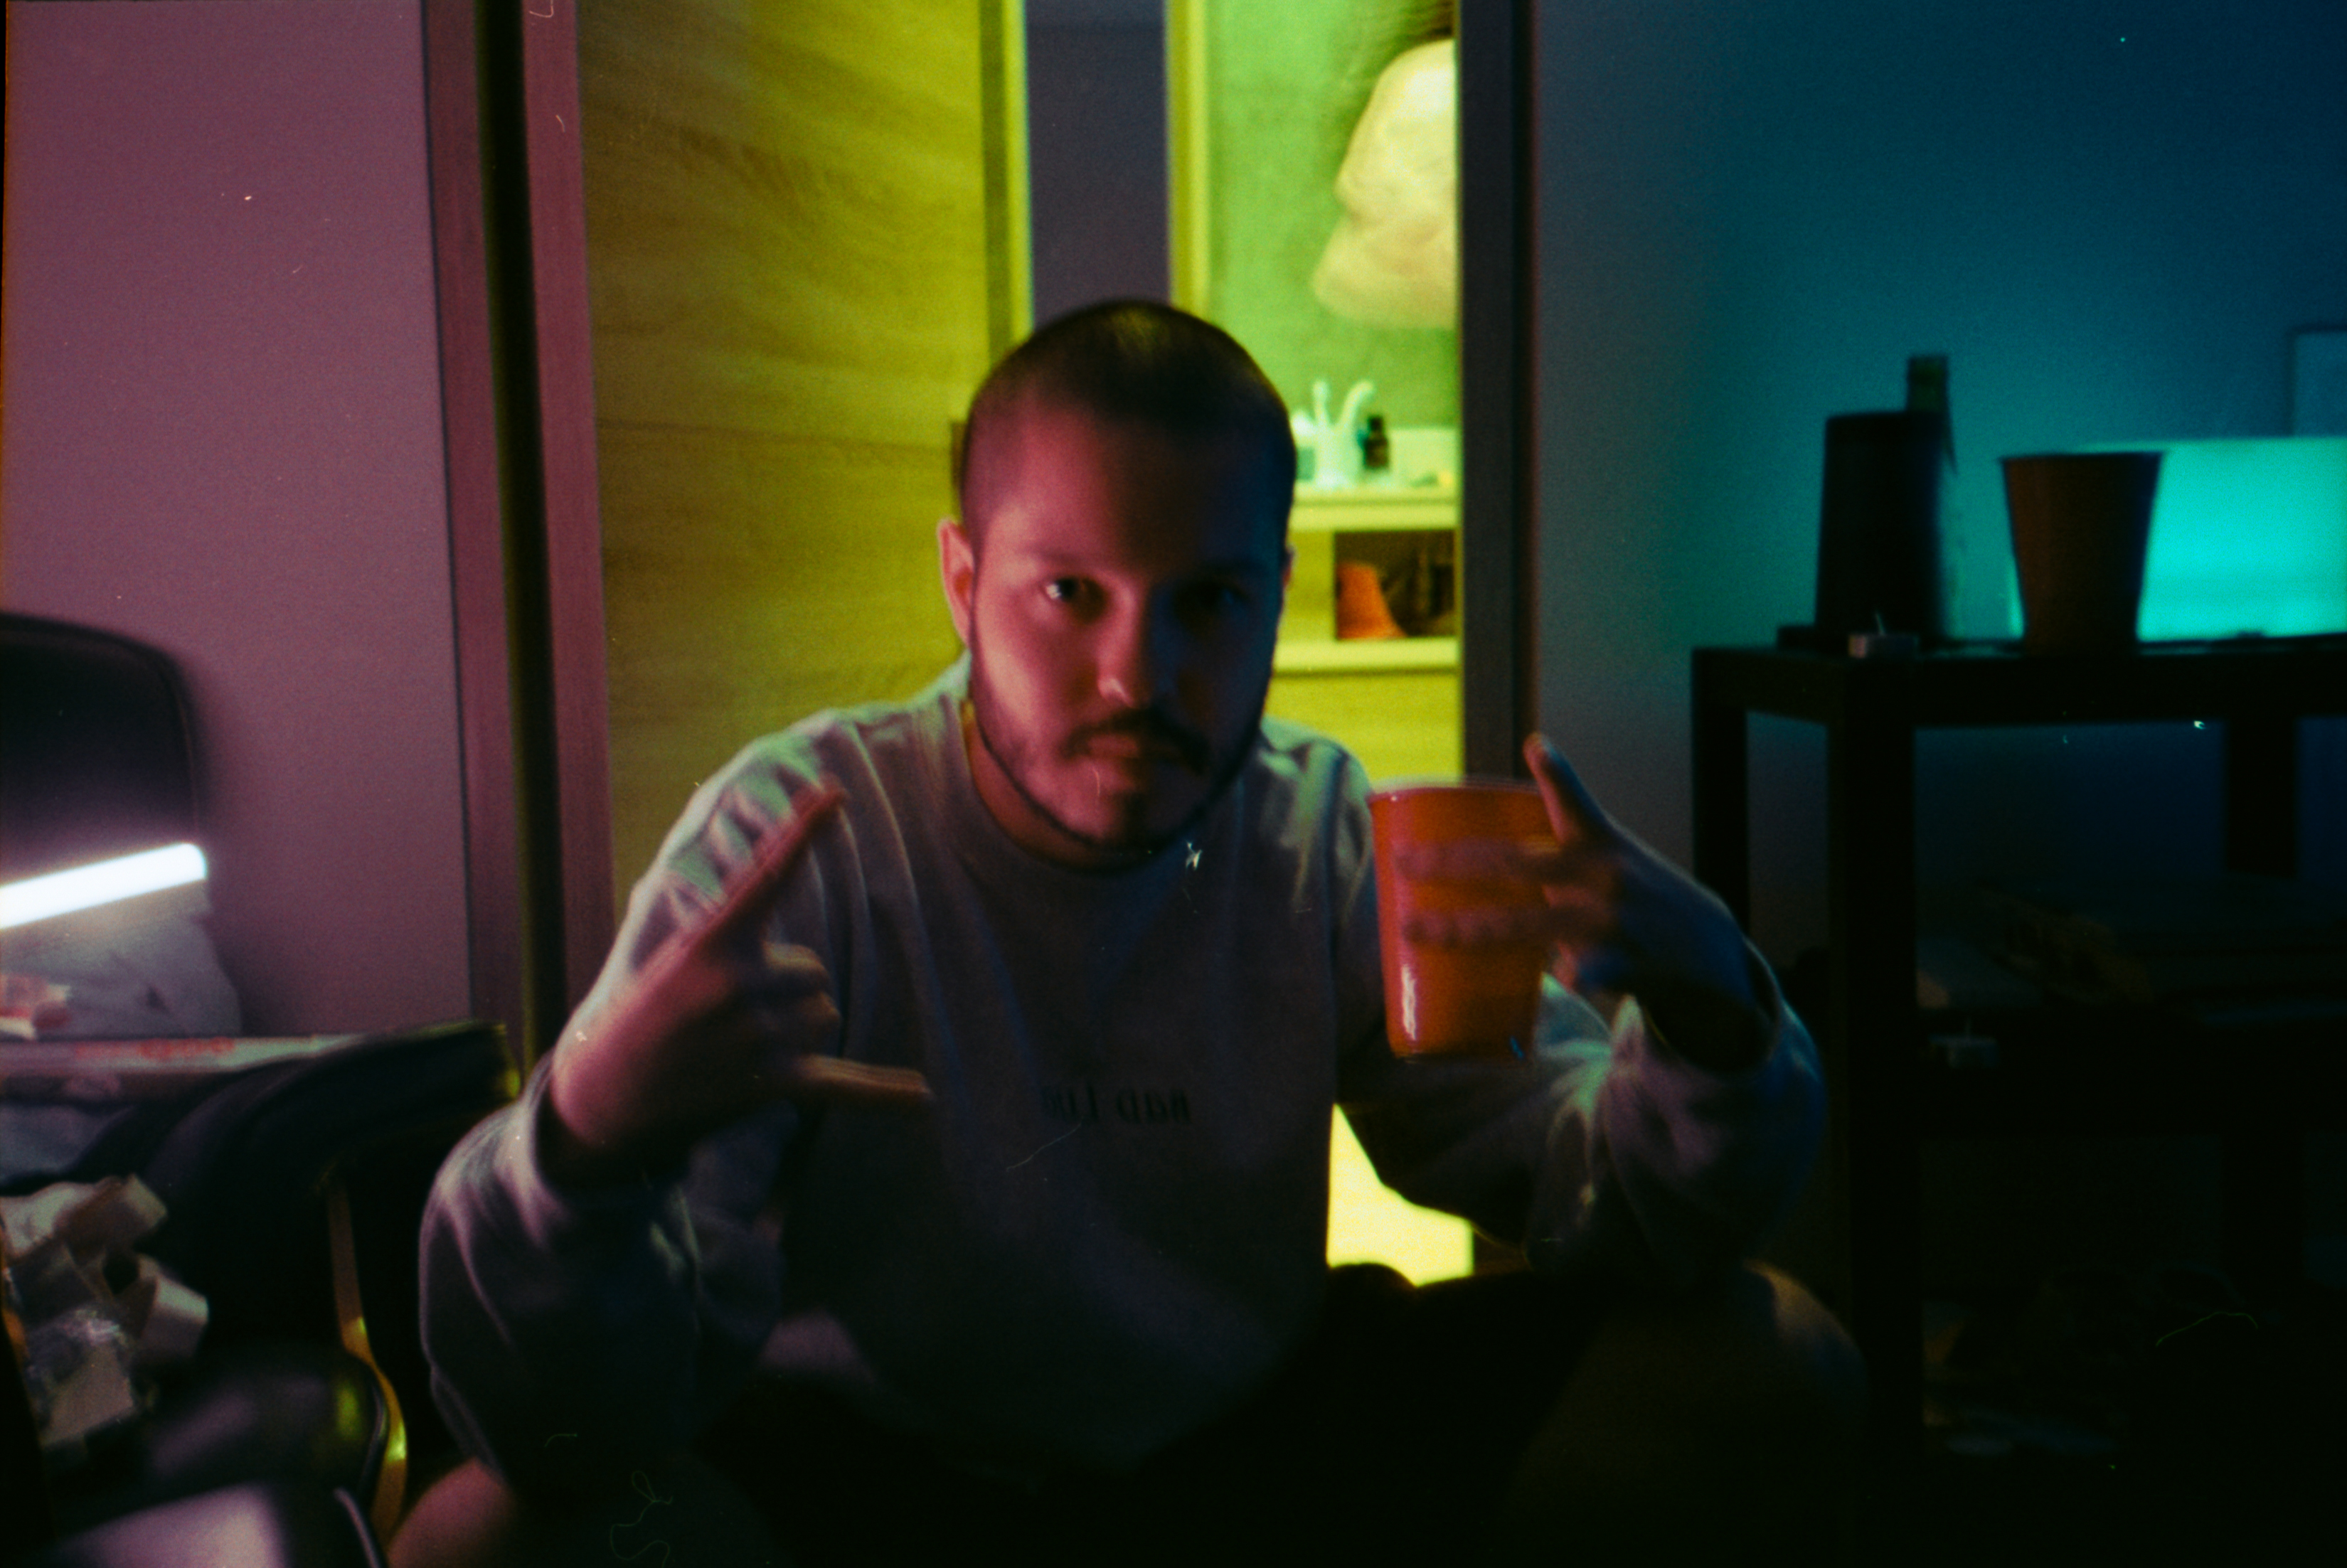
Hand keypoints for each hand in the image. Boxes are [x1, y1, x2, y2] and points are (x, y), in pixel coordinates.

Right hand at [543, 784, 929, 1183]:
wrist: (605, 1101)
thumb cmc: (643, 1024)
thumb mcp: (676, 964)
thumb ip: (737, 945)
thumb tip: (808, 967)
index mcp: (710, 943)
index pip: (767, 874)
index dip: (803, 830)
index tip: (836, 791)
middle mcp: (738, 983)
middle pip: (813, 970)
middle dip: (786, 990)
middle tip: (728, 1018)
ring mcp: (759, 1036)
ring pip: (826, 1016)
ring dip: (798, 1032)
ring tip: (739, 1052)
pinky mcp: (775, 1084)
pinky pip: (845, 1085)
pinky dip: (883, 1093)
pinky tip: (923, 1099)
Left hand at [1398, 736, 1768, 1070]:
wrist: (1709, 951)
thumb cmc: (1641, 895)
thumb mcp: (1612, 854)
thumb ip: (1563, 835)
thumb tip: (1500, 816)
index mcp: (1600, 843)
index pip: (1576, 801)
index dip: (1557, 775)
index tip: (1538, 747)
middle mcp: (1603, 876)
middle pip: (1516, 865)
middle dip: (1453, 863)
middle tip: (1403, 863)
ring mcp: (1611, 921)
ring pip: (1523, 925)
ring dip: (1464, 929)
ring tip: (1417, 930)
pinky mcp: (1621, 964)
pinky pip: (1580, 973)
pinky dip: (1568, 976)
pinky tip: (1565, 979)